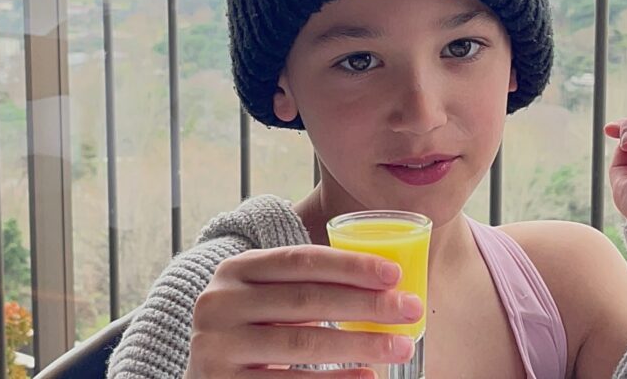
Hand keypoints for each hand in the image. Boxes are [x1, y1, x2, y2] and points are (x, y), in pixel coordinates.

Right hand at [184, 244, 423, 377]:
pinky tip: (367, 378)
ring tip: (400, 346)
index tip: (395, 275)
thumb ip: (307, 287)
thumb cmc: (253, 335)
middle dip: (366, 305)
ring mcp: (216, 347)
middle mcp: (219, 303)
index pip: (299, 260)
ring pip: (302, 344)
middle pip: (306, 300)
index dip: (349, 265)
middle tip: (411, 309)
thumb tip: (387, 285)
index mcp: (234, 270)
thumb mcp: (267, 302)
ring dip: (359, 345)